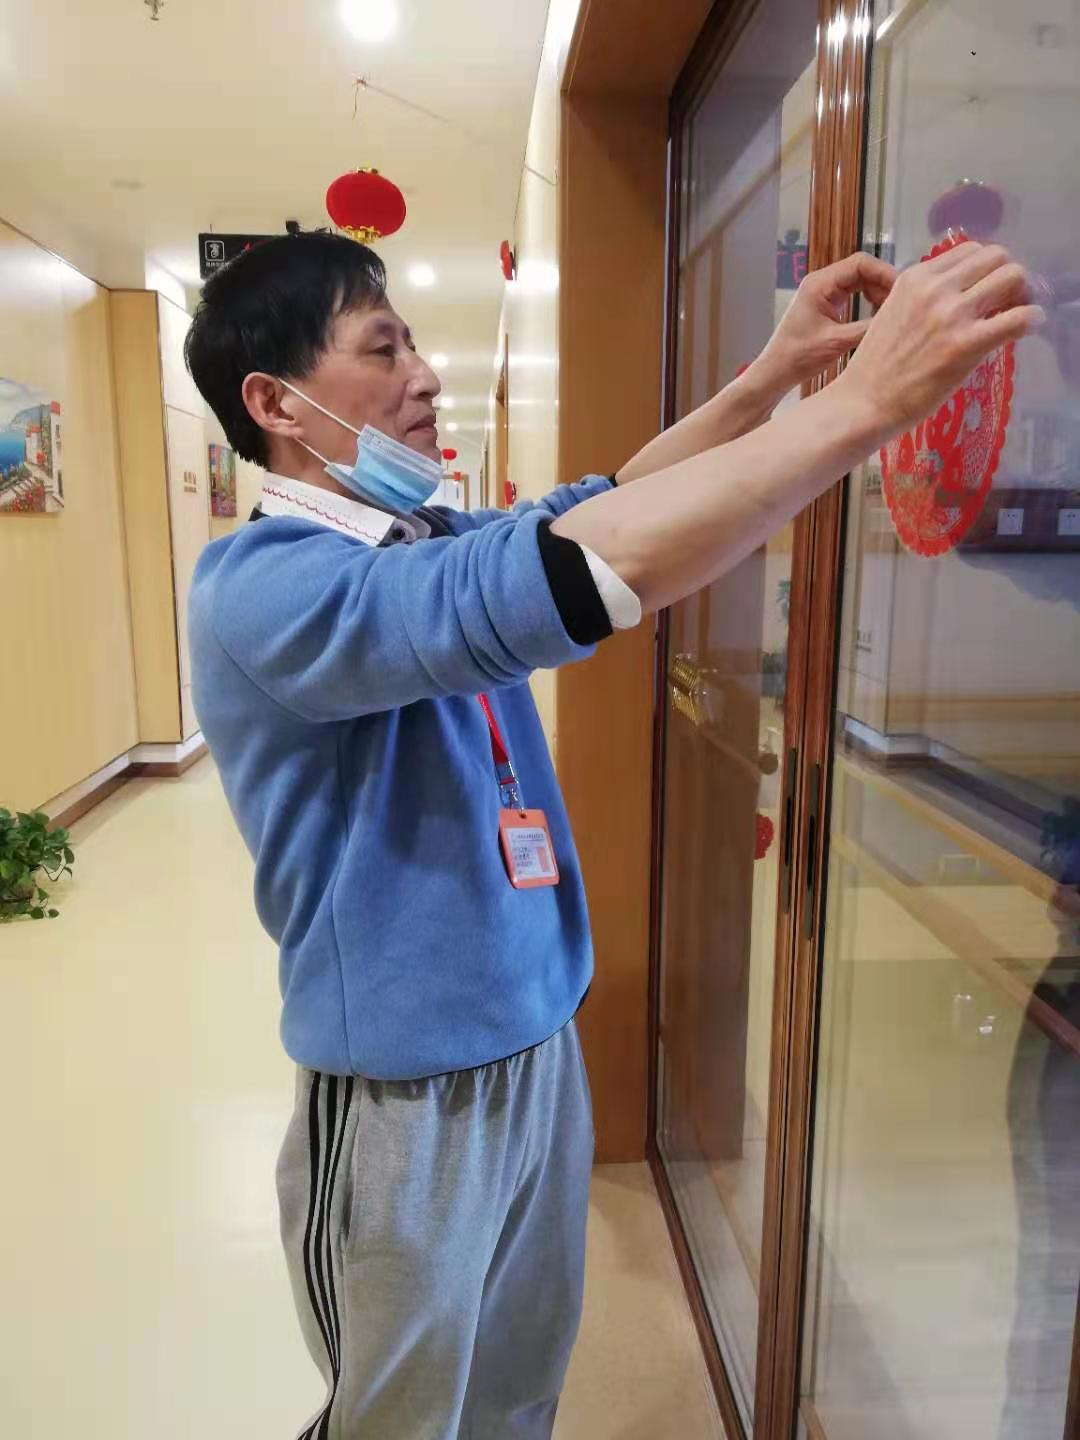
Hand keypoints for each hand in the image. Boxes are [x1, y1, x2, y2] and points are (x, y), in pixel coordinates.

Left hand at [750, 252, 897, 395]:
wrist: (776, 372)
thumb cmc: (797, 357)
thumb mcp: (837, 343)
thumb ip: (867, 328)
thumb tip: (897, 320)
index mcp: (820, 283)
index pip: (860, 263)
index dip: (884, 273)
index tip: (901, 290)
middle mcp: (822, 282)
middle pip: (862, 270)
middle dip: (884, 284)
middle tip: (901, 302)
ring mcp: (824, 292)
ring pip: (860, 282)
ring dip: (878, 293)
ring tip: (891, 311)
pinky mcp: (827, 304)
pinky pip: (855, 294)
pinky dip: (869, 302)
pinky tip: (878, 316)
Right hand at [838, 241, 1044, 441]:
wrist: (863, 403)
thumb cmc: (876, 368)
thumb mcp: (894, 314)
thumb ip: (925, 298)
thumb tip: (963, 294)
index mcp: (915, 278)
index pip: (970, 251)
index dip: (986, 267)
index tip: (989, 288)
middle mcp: (934, 289)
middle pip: (996, 257)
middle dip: (1009, 275)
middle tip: (1009, 300)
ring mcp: (951, 315)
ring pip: (1012, 277)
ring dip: (1024, 292)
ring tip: (1018, 313)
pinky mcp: (966, 345)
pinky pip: (1019, 318)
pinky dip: (1032, 318)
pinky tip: (1029, 327)